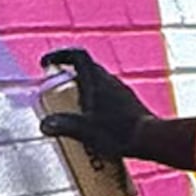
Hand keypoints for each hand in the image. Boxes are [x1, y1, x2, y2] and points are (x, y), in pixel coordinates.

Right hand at [38, 46, 195, 169]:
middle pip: (86, 69)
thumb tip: (44, 125)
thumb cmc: (119, 132)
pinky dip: (95, 104)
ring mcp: (121, 92)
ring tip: (72, 111)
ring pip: (97, 84)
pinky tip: (93, 124)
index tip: (46, 64)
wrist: (152, 139)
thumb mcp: (86, 130)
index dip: (60, 55)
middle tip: (55, 92)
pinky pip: (108, 97)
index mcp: (97, 80)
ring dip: (82, 91)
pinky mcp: (129, 105)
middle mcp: (110, 81)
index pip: (78, 55)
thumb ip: (64, 126)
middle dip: (68, 78)